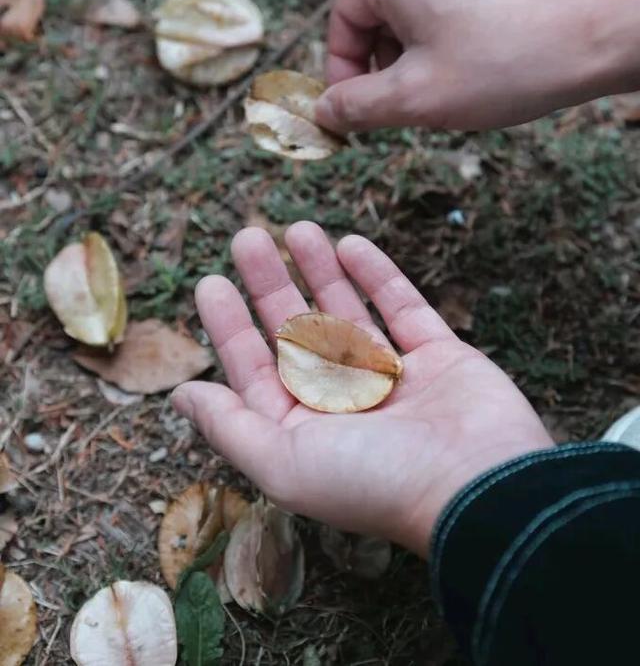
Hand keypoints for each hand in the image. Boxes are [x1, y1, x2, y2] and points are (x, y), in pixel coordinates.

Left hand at [172, 222, 552, 555]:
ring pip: (349, 312)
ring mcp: (396, 378)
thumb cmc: (374, 481)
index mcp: (306, 430)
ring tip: (295, 227)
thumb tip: (180, 396)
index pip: (257, 368)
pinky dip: (379, 275)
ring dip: (320, 270)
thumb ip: (230, 427)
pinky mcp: (440, 356)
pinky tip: (350, 243)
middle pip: (298, 330)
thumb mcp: (283, 463)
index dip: (229, 325)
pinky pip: (403, 307)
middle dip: (270, 284)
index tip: (210, 281)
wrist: (479, 487)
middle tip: (246, 236)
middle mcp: (347, 403)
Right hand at [316, 0, 637, 132]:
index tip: (355, 109)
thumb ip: (357, 106)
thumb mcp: (415, 98)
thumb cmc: (503, 65)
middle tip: (402, 107)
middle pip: (378, 13)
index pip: (343, 19)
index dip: (341, 70)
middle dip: (382, 65)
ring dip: (413, 55)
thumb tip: (323, 111)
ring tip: (442, 91)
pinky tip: (471, 69)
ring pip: (414, 10)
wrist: (597, 39)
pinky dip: (444, 38)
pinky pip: (448, 1)